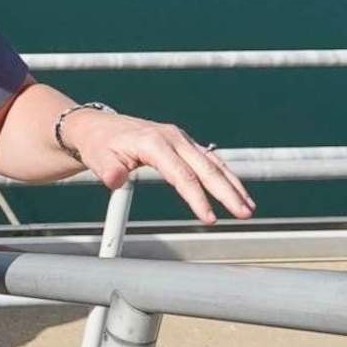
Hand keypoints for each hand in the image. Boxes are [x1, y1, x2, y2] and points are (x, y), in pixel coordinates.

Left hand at [73, 113, 255, 224]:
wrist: (98, 128)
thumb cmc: (100, 145)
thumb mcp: (99, 159)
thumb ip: (109, 171)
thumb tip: (115, 181)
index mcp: (154, 142)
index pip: (182, 175)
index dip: (198, 198)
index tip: (209, 217)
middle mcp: (173, 138)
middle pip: (206, 168)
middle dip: (227, 192)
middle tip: (243, 213)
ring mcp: (181, 139)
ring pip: (213, 163)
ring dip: (233, 185)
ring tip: (248, 207)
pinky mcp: (184, 144)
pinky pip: (209, 160)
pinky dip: (225, 176)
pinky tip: (236, 192)